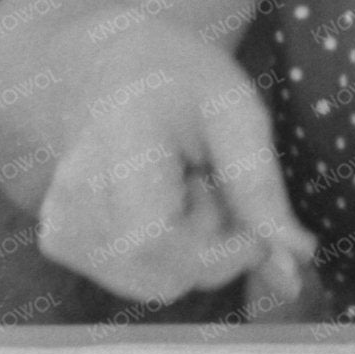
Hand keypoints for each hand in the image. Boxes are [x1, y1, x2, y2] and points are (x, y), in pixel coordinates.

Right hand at [30, 28, 319, 313]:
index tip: (257, 228)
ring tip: (186, 189)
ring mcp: (59, 220)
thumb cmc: (180, 82)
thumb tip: (295, 262)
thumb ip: (260, 187)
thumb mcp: (236, 111)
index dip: (218, 251)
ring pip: (157, 283)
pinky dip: (170, 258)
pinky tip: (162, 207)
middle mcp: (73, 188)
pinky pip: (140, 280)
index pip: (153, 237)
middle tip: (217, 184)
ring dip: (195, 252)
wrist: (110, 70)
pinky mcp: (61, 242)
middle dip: (217, 248)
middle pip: (164, 271)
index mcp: (115, 139)